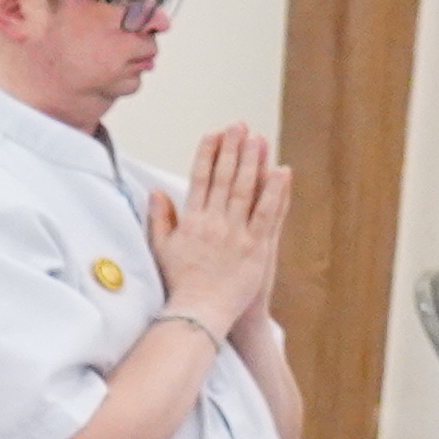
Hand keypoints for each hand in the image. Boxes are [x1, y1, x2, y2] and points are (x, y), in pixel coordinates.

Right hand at [151, 124, 286, 326]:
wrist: (199, 312)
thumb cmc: (180, 284)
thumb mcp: (161, 249)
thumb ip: (160, 219)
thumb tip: (156, 192)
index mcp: (191, 222)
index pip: (199, 179)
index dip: (207, 154)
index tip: (213, 134)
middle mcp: (213, 223)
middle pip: (225, 178)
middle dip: (232, 149)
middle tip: (239, 126)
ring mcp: (236, 233)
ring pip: (246, 190)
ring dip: (253, 162)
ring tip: (259, 139)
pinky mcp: (257, 246)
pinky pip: (269, 213)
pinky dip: (276, 191)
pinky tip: (282, 171)